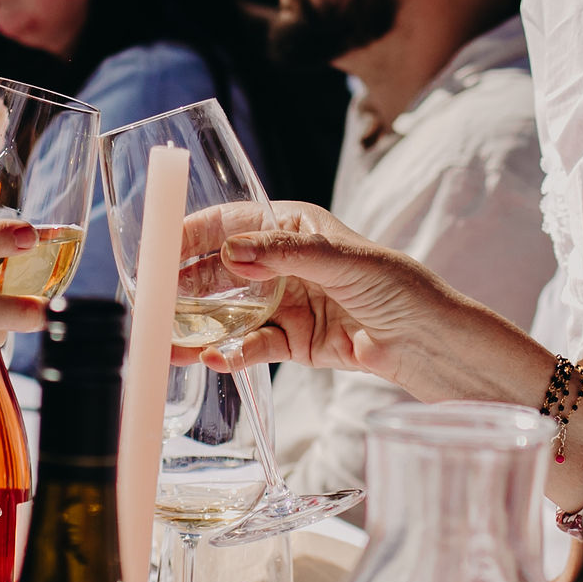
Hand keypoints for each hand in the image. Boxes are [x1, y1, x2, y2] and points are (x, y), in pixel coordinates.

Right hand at [172, 201, 459, 392]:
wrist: (434, 345)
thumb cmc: (401, 288)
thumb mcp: (344, 261)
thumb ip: (285, 255)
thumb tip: (231, 251)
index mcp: (293, 227)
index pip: (230, 222)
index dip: (191, 233)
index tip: (157, 247)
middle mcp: (283, 262)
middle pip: (218, 270)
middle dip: (182, 284)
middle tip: (148, 299)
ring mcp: (285, 303)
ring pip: (229, 313)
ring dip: (198, 325)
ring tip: (165, 339)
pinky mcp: (293, 342)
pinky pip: (251, 346)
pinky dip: (230, 354)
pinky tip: (211, 359)